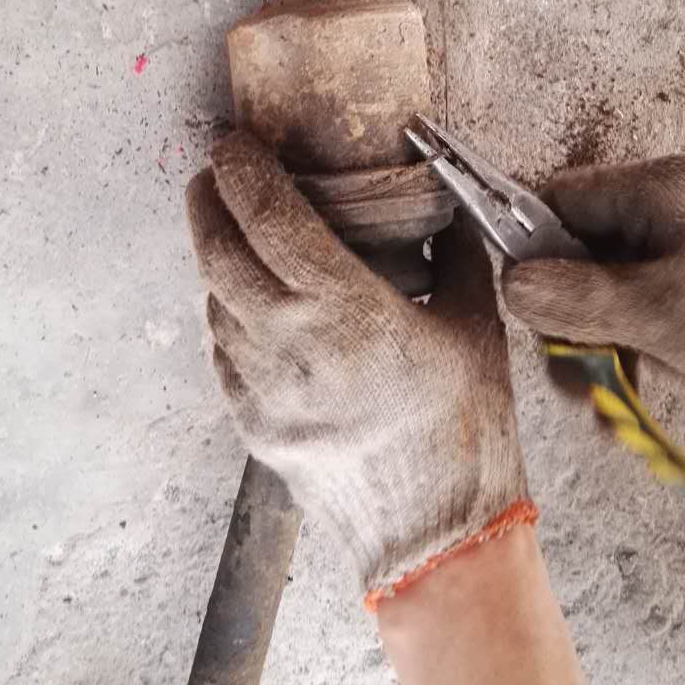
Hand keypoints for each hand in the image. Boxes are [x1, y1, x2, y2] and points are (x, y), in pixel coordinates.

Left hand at [186, 129, 534, 607]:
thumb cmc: (466, 434)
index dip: (245, 173)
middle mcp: (293, 351)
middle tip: (216, 172)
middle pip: (219, 256)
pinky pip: (222, 354)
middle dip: (209, 204)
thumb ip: (456, 257)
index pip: (272, 222)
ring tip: (232, 228)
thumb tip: (444, 206)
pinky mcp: (254, 428)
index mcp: (350, 317)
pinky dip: (225, 314)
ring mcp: (264, 395)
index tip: (235, 143)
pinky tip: (246, 300)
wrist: (436, 541)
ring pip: (213, 305)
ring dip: (214, 258)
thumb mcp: (476, 329)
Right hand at [502, 155, 684, 410]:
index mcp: (659, 189)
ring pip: (598, 289)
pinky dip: (621, 351)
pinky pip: (631, 310)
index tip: (520, 306)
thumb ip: (579, 298)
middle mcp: (663, 208)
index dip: (529, 248)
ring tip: (596, 403)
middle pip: (575, 252)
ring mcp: (675, 247)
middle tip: (568, 374)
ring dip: (590, 345)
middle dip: (564, 316)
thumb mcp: (662, 313)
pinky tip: (619, 399)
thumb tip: (509, 286)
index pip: (559, 199)